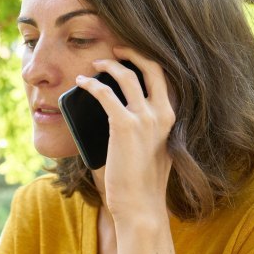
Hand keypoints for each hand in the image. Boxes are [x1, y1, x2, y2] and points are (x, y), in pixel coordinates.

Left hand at [75, 46, 174, 221]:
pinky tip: (81, 83)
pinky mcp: (125, 125)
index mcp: (171, 119)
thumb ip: (144, 129)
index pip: (165, 79)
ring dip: (109, 65)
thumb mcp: (152, 149)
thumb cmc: (142, 183)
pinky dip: (91, 85)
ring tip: (95, 64)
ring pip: (127, 76)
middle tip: (117, 47)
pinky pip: (105, 94)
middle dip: (134, 52)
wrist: (140, 205)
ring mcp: (145, 118)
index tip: (133, 55)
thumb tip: (118, 113)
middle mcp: (162, 114)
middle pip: (152, 68)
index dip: (148, 62)